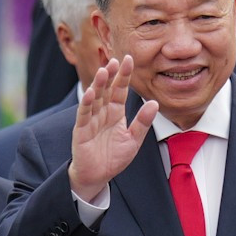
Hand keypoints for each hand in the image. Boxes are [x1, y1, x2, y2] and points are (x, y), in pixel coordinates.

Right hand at [68, 55, 157, 201]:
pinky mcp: (81, 131)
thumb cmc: (114, 158)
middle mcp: (102, 113)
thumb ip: (142, 122)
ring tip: (104, 71)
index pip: (119, 90)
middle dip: (111, 75)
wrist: (97, 176)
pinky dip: (86, 104)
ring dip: (98, 85)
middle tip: (116, 60)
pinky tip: (90, 92)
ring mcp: (90, 121)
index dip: (124, 76)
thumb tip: (155, 103)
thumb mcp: (133, 140)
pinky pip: (84, 115)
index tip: (129, 59)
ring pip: (94, 99)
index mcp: (115, 113)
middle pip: (106, 90)